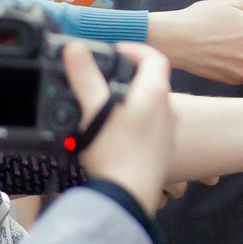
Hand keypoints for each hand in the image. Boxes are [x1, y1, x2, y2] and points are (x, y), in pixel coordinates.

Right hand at [66, 42, 174, 212]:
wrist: (128, 195)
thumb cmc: (114, 153)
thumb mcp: (94, 109)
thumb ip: (85, 76)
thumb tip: (76, 49)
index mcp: (155, 93)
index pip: (153, 57)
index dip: (134, 48)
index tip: (115, 50)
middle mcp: (166, 110)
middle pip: (151, 81)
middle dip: (127, 75)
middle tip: (104, 77)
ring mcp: (165, 132)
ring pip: (150, 105)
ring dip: (130, 99)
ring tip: (104, 106)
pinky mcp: (160, 151)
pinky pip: (148, 127)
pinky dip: (132, 122)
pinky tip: (113, 133)